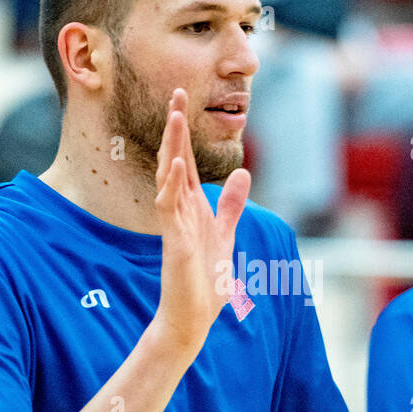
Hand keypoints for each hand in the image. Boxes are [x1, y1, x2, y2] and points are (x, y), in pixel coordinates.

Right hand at [152, 88, 250, 354]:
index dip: (185, 132)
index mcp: (192, 206)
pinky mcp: (173, 242)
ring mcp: (174, 224)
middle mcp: (179, 210)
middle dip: (176, 129)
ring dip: (172, 148)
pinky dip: (172, 185)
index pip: (187, 161)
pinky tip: (176, 165)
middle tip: (176, 93)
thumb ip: (231, 204)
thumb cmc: (204, 281)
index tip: (182, 101)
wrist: (192, 318)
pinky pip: (169, 208)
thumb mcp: (225, 233)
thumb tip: (242, 173)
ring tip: (174, 118)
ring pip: (170, 178)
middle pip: (175, 160)